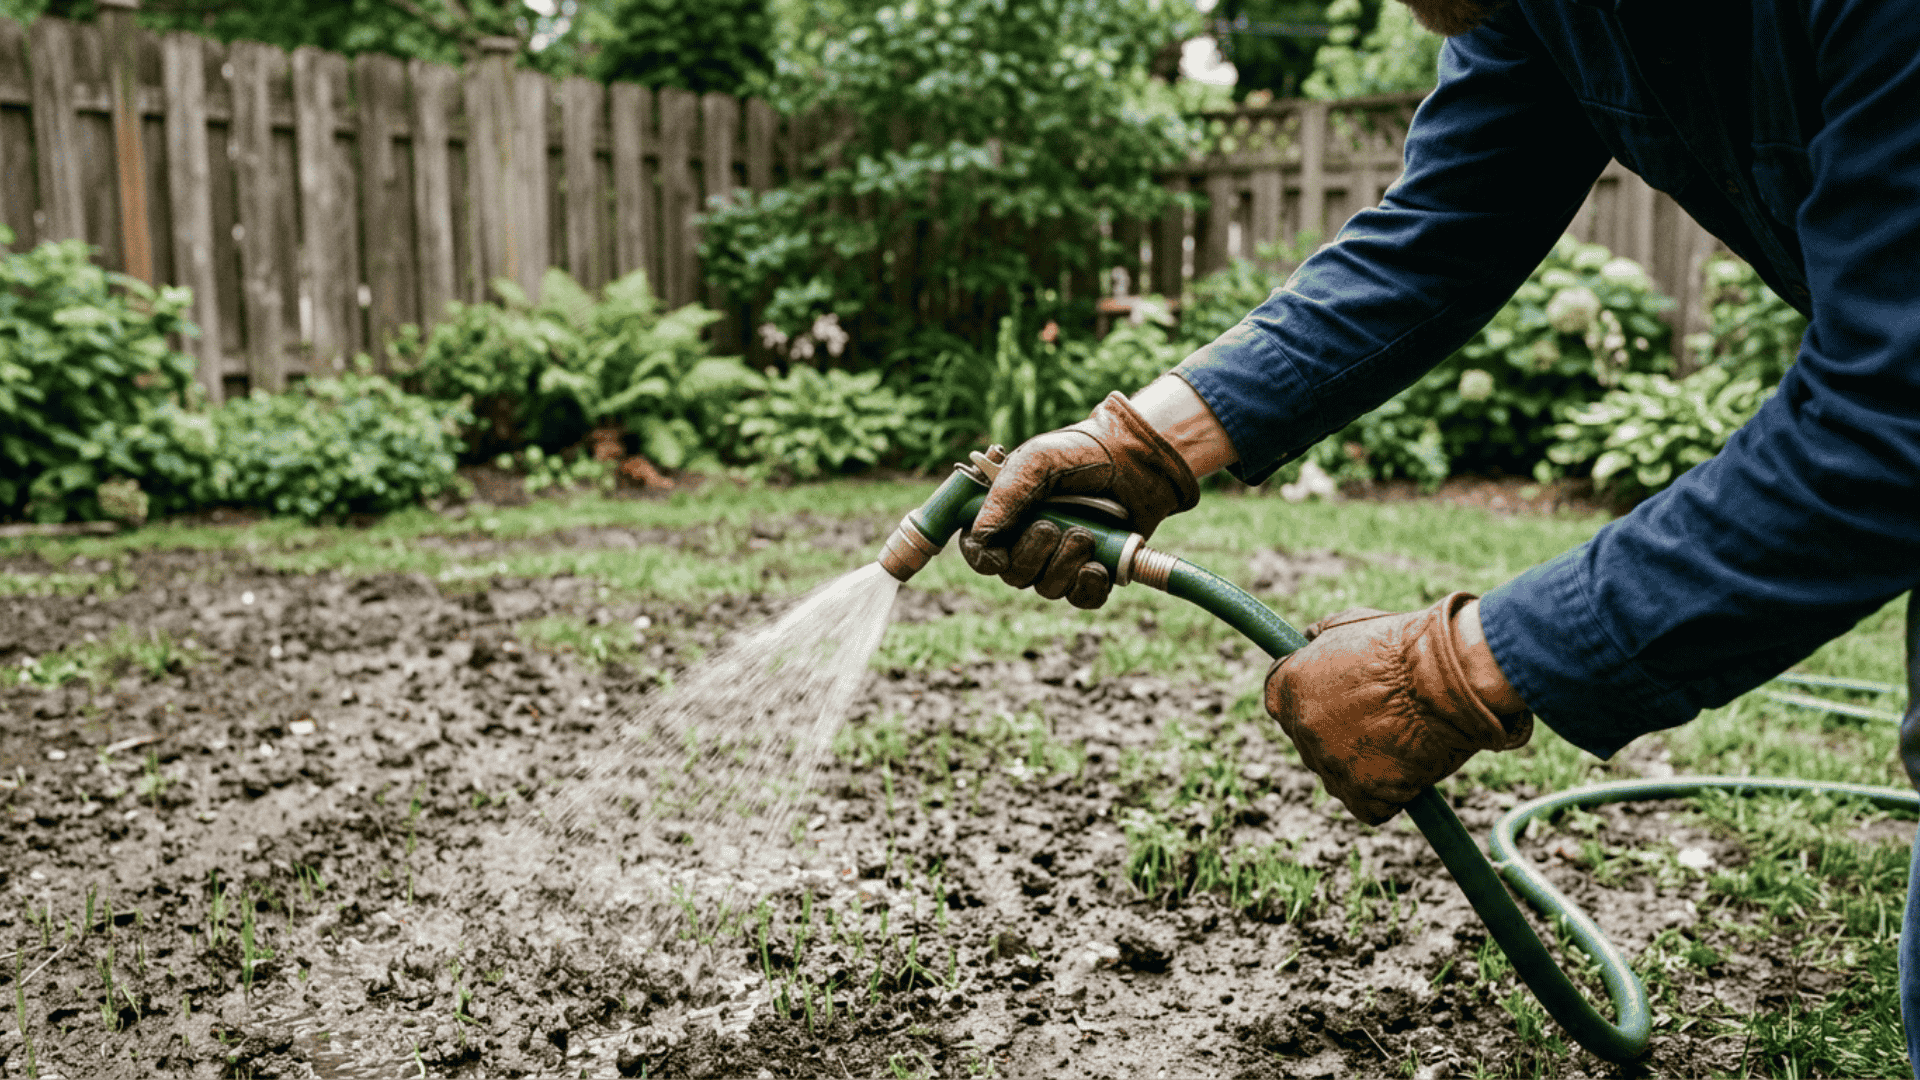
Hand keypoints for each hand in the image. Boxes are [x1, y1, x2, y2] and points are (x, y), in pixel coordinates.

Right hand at [959, 391, 1199, 608]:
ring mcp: (1061, 557)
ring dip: (1064, 565)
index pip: (977, 548)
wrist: (1137, 460)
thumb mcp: (1038, 460)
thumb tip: (981, 536)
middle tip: (1055, 528)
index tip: (998, 559)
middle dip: (1033, 556)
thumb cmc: (1083, 453)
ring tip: (1086, 535)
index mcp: (1006, 511)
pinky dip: (1087, 586)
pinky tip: (1097, 567)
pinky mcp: (1093, 570)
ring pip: (1047, 587)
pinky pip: (1081, 597)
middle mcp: (1028, 537)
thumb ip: (1006, 494)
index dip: (982, 559)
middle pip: (1013, 574)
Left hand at [1264, 592, 1531, 824]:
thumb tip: (1306, 641)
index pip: (1280, 704)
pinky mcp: (1364, 795)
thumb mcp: (1352, 624)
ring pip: (1338, 775)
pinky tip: (1409, 768)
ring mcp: (1331, 763)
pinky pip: (1368, 805)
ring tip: (1402, 738)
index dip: (1308, 703)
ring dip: (1363, 766)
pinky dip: (1388, 795)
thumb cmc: (1408, 645)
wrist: (1450, 679)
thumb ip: (1320, 639)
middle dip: (1338, 735)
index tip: (1332, 702)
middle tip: (1380, 721)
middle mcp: (1302, 726)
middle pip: (1310, 741)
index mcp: (1290, 685)